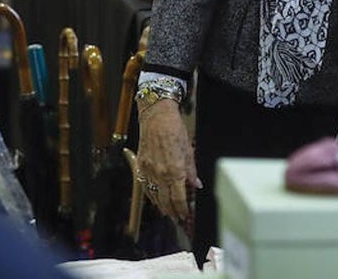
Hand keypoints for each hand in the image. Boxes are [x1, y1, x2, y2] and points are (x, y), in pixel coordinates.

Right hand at [135, 100, 198, 226]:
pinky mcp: (140, 167)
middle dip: (172, 212)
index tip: (186, 215)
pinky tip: (156, 199)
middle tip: (177, 218)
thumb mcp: (189, 151)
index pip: (179, 199)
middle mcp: (161, 174)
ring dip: (161, 207)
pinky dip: (151, 196)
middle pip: (166, 201)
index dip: (183, 210)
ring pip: (154, 196)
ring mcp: (149, 172)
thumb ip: (191, 171)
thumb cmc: (174, 130)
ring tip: (168, 212)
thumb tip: (196, 185)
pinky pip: (145, 187)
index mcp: (175, 171)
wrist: (156, 118)